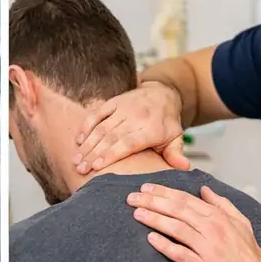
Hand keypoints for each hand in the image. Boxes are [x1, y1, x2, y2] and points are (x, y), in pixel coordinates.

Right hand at [74, 82, 189, 173]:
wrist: (163, 93)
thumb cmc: (167, 122)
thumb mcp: (175, 138)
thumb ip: (175, 153)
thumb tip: (184, 168)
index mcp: (153, 129)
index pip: (128, 143)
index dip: (111, 154)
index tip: (97, 167)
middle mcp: (137, 117)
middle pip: (111, 137)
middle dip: (94, 154)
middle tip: (80, 168)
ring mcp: (124, 107)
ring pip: (102, 127)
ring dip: (87, 144)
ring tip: (76, 160)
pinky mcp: (115, 101)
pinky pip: (98, 113)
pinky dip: (87, 126)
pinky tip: (78, 140)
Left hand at [127, 183, 260, 261]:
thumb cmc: (248, 255)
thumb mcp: (240, 222)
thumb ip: (222, 204)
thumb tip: (204, 190)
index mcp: (218, 217)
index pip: (185, 199)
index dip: (164, 192)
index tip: (147, 188)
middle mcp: (212, 229)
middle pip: (177, 210)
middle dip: (153, 201)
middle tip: (133, 197)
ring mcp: (207, 248)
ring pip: (176, 229)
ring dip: (154, 219)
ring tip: (137, 213)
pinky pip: (180, 254)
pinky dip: (164, 245)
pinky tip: (150, 239)